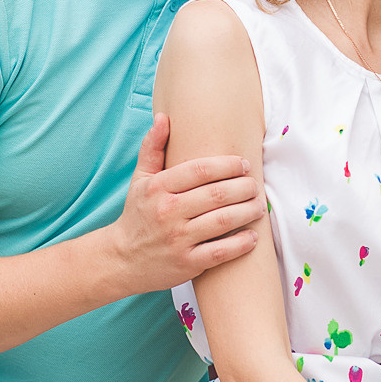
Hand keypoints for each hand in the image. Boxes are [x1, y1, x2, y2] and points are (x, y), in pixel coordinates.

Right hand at [103, 115, 264, 293]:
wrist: (122, 260)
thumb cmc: (138, 214)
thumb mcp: (140, 179)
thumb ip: (153, 148)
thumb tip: (164, 117)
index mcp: (158, 188)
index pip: (199, 170)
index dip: (227, 165)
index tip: (244, 164)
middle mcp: (167, 212)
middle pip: (217, 194)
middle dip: (243, 187)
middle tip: (255, 185)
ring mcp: (178, 239)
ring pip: (222, 221)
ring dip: (247, 212)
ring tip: (259, 206)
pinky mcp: (186, 264)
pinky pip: (220, 252)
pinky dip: (240, 244)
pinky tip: (252, 236)